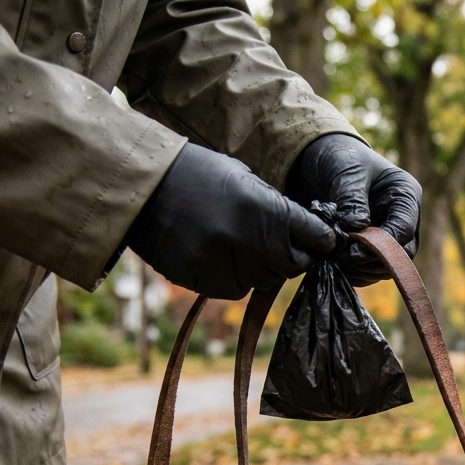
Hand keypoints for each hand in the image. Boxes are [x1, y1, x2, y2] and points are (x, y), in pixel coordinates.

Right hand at [123, 143, 336, 299]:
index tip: (322, 239)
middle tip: (279, 243)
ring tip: (241, 244)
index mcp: (269, 211)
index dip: (322, 239)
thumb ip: (277, 209)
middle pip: (294, 265)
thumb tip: (305, 231)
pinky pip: (236, 288)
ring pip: (265, 280)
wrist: (143, 187)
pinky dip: (235, 276)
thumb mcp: (246, 179)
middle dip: (292, 255)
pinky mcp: (205, 282)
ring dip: (262, 267)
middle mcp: (253, 243)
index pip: (317, 237)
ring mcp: (228, 265)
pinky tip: (219, 254)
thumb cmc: (198, 175)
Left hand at [285, 133, 421, 286]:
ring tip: (332, 263)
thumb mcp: (346, 171)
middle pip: (400, 255)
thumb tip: (355, 231)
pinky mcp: (370, 247)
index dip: (381, 246)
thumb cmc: (338, 157)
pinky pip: (367, 270)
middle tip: (340, 261)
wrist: (318, 159)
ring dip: (360, 271)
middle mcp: (401, 218)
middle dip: (370, 262)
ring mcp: (387, 234)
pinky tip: (331, 265)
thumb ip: (352, 200)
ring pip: (384, 267)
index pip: (404, 230)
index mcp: (405, 195)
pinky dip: (351, 272)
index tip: (350, 251)